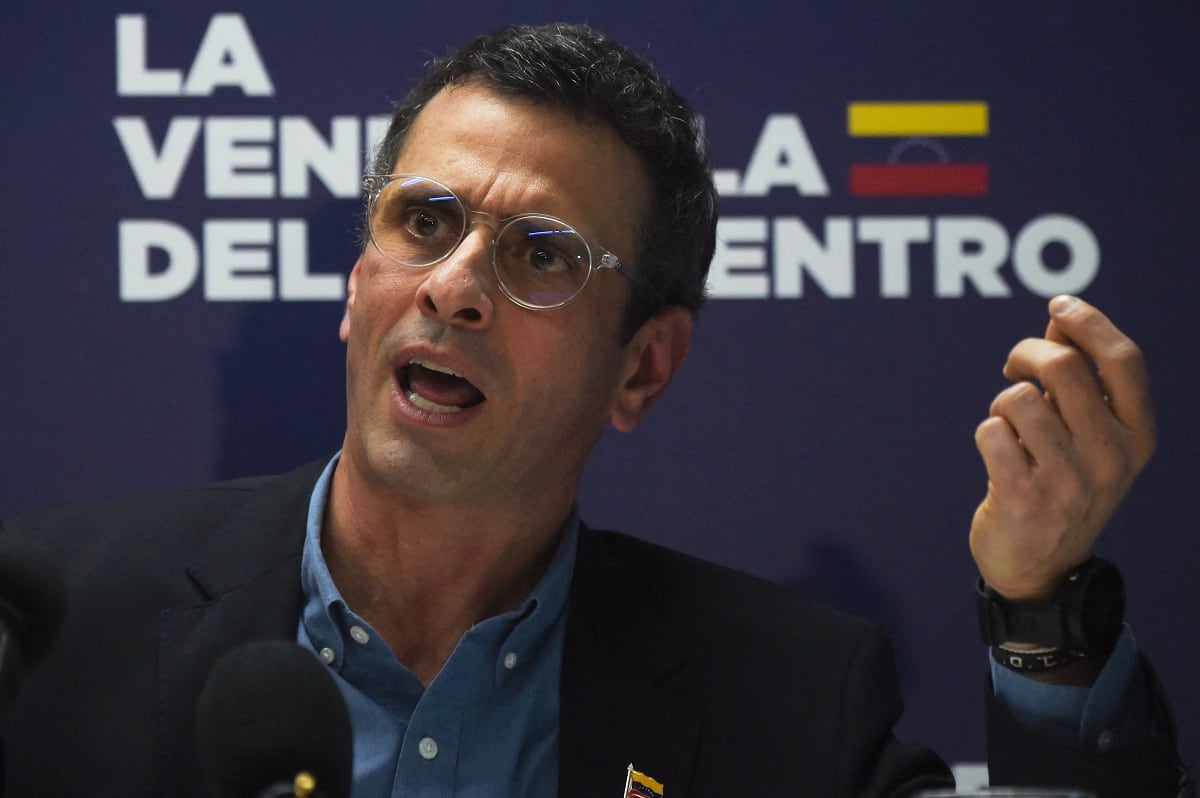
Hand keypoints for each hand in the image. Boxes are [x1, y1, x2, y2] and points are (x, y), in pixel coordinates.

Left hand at [970, 295, 1154, 599]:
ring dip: (1003, 403)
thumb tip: (1062, 316)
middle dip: (1028, 354)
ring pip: (1019, 398)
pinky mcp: (1023, 497)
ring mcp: (1069, 481)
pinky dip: (987, 434)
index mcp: (1138, 437)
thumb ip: (1079, 378)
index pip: (1124, 361)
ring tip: (1010, 427)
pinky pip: (990, 432)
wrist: (1040, 567)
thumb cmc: (1061, 483)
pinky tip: (998, 455)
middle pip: (1063, 367)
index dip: (1090, 323)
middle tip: (1014, 369)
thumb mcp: (1088, 435)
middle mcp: (1111, 458)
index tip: (1060, 304)